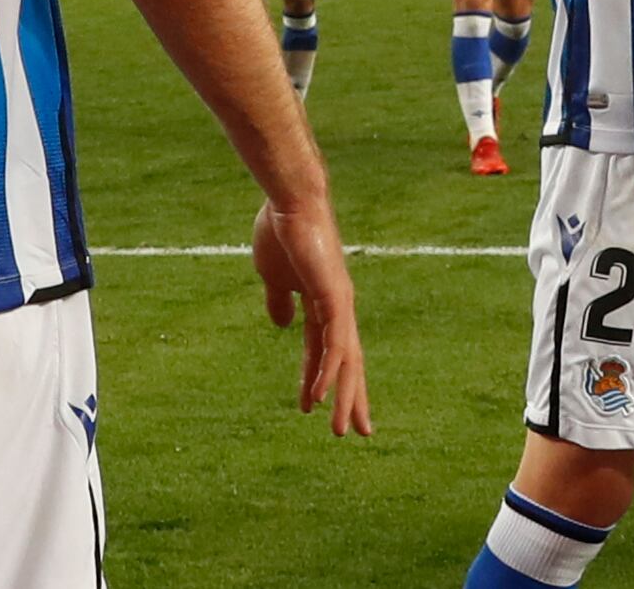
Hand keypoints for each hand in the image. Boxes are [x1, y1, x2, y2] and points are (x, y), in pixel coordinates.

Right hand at [251, 200, 374, 437]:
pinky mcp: (333, 296)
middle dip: (352, 398)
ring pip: (347, 360)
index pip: (327, 352)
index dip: (322, 381)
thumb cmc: (281, 232)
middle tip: (358, 432)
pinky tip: (323, 394)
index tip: (313, 408)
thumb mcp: (274, 277)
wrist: (289, 202)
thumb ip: (279, 301)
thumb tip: (281, 324)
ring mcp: (339, 303)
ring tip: (341, 429)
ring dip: (344, 397)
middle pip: (349, 362)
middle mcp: (339, 307)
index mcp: (324, 304)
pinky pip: (334, 343)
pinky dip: (330, 371)